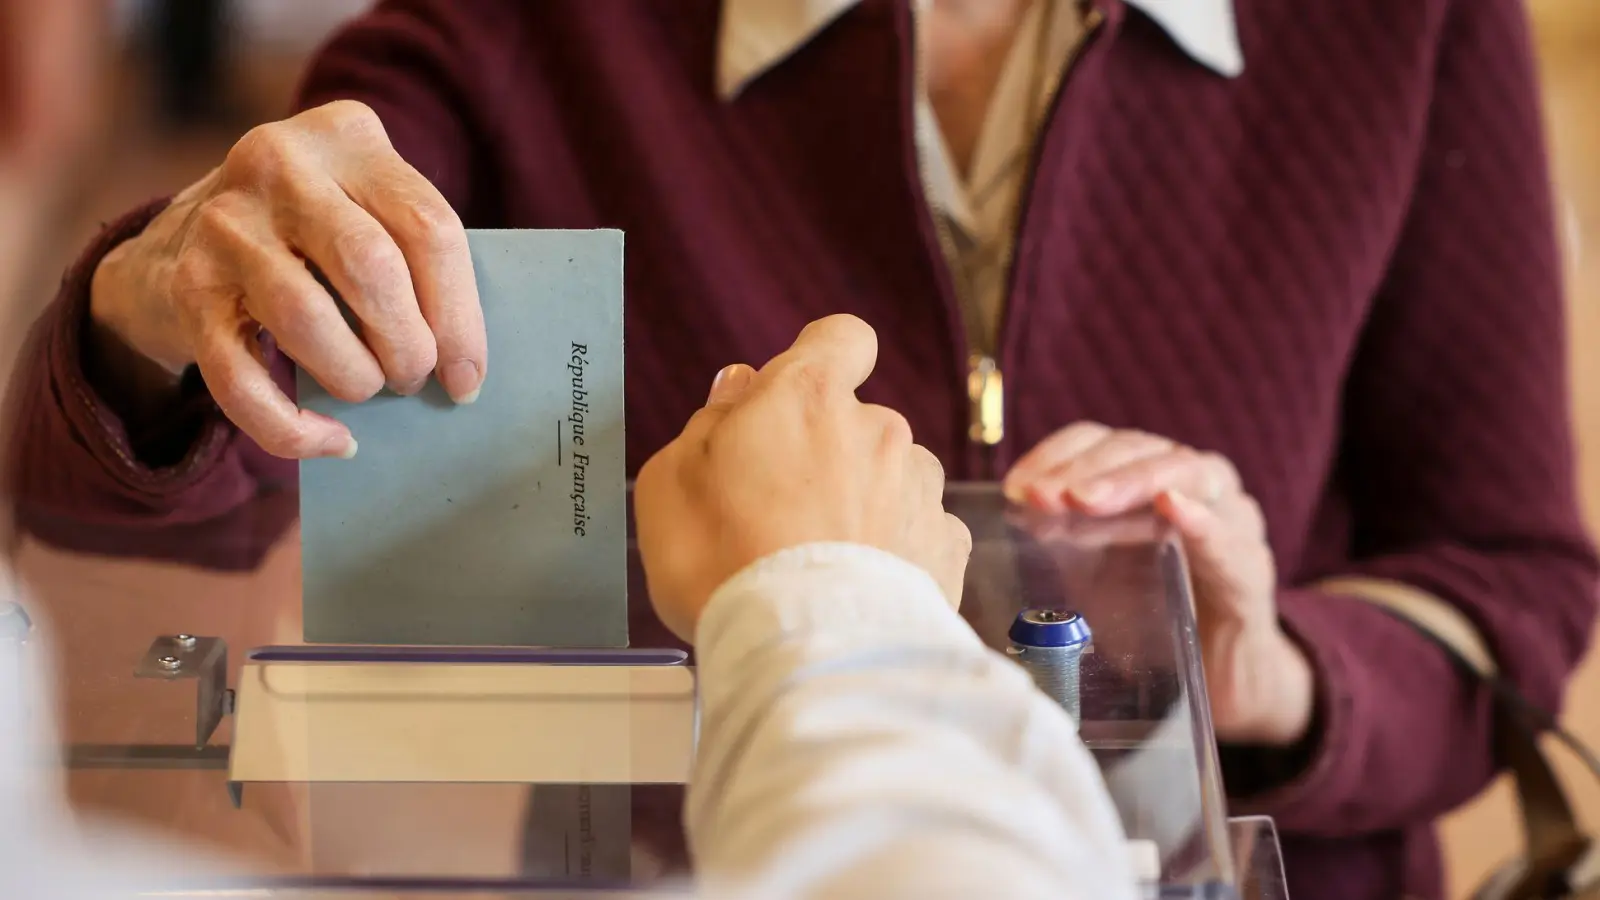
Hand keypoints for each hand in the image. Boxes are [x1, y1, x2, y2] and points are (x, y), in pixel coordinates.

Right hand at [88, 100, 487, 458]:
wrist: (180, 236)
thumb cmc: (314, 234)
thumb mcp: (367, 207)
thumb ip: (416, 256)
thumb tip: (464, 368)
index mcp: (347, 137)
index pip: (429, 228)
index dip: (461, 317)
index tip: (467, 374)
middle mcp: (278, 164)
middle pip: (371, 266)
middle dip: (409, 344)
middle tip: (414, 378)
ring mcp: (224, 223)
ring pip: (306, 317)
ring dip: (354, 376)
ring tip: (371, 388)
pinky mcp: (185, 288)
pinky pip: (242, 379)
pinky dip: (292, 427)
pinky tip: (332, 439)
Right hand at [633, 315, 972, 642]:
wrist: (804, 653)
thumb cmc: (722, 560)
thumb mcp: (670, 481)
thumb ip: (710, 422)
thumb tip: (739, 391)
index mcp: (809, 396)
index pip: (840, 339)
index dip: (819, 361)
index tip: (793, 400)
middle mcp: (879, 429)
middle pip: (858, 421)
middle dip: (826, 454)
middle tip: (777, 513)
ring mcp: (920, 489)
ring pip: (892, 477)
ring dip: (865, 503)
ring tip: (821, 562)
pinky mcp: (947, 549)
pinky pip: (919, 534)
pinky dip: (895, 553)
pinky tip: (858, 588)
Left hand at [1004, 423, 1312, 745]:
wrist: (1225, 674)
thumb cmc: (1155, 613)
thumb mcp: (1095, 575)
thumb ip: (1062, 543)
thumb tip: (1005, 522)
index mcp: (1150, 478)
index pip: (1100, 442)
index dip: (1056, 454)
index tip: (1014, 486)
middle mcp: (1196, 483)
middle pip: (1139, 448)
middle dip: (1084, 468)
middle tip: (1041, 495)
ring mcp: (1231, 519)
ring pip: (1188, 471)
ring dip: (1130, 481)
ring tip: (1083, 498)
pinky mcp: (1250, 569)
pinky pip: (1229, 534)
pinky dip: (1201, 517)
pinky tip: (1171, 508)